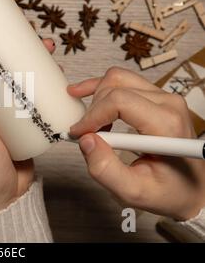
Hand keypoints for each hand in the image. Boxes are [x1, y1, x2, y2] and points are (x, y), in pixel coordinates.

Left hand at [0, 38, 55, 214]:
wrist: (6, 199)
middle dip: (10, 50)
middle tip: (29, 35)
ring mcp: (3, 113)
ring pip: (14, 80)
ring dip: (29, 63)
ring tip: (47, 49)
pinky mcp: (21, 122)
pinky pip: (29, 98)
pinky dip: (41, 85)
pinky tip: (54, 77)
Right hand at [68, 67, 204, 220]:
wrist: (192, 188)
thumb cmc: (169, 191)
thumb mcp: (134, 192)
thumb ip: (105, 169)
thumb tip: (85, 141)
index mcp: (166, 124)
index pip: (119, 101)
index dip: (92, 115)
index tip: (79, 134)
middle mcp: (168, 104)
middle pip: (116, 86)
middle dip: (92, 109)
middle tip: (84, 134)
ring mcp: (164, 97)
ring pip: (117, 79)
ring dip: (95, 96)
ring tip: (84, 118)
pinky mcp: (156, 97)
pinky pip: (124, 81)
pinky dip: (101, 88)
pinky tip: (84, 93)